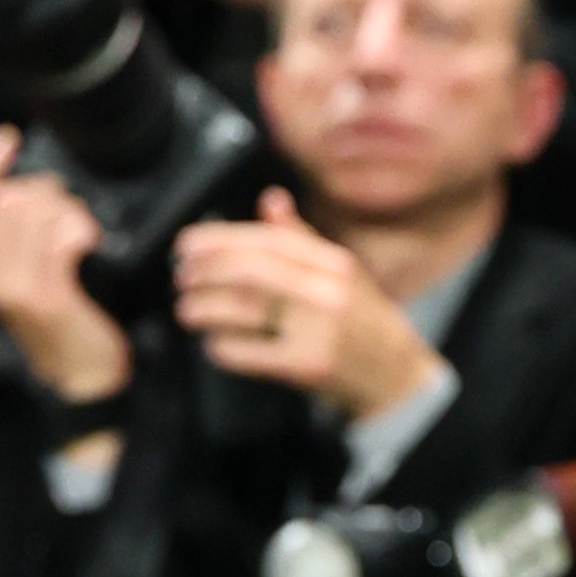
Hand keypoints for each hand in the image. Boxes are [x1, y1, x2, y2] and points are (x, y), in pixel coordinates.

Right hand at [0, 123, 132, 402]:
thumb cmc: (64, 320)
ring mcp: (13, 287)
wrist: (81, 377)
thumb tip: (26, 184)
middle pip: (6, 198)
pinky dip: (82, 230)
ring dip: (68, 211)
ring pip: (35, 212)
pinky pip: (60, 237)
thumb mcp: (28, 273)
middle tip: (71, 214)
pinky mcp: (46, 295)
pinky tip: (92, 245)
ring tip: (84, 234)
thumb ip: (16, 234)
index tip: (9, 138)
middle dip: (45, 191)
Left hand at [170, 186, 438, 413]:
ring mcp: (317, 329)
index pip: (267, 240)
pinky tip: (213, 343)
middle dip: (206, 271)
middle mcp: (326, 290)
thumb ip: (301, 238)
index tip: (187, 244)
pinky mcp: (306, 366)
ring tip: (186, 309)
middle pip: (251, 271)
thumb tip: (270, 200)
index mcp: (332, 262)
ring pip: (245, 310)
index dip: (220, 239)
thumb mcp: (341, 272)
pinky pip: (249, 353)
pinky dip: (223, 346)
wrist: (394, 376)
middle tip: (181, 276)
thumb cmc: (361, 321)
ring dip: (205, 308)